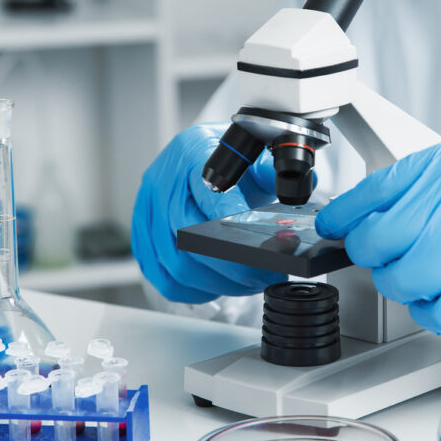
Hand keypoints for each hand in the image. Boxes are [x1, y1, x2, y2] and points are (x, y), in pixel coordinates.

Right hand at [132, 124, 284, 303]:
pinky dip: (190, 290)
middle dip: (232, 265)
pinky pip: (160, 275)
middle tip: (263, 275)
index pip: (209, 193)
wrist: (200, 157)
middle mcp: (163, 180)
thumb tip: (297, 184)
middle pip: (187, 235)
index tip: (267, 245)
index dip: (236, 225)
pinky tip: (216, 287)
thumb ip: (272, 172)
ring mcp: (147, 210)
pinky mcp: (143, 236)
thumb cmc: (228, 159)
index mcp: (192, 151)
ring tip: (246, 283)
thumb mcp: (254, 155)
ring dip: (216, 282)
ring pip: (175, 262)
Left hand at [315, 134, 440, 333]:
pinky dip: (435, 308)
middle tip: (393, 251)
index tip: (331, 229)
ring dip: (405, 282)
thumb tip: (359, 213)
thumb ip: (411, 187)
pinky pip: (436, 314)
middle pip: (372, 248)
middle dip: (374, 254)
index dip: (339, 220)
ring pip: (399, 284)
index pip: (363, 200)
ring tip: (429, 269)